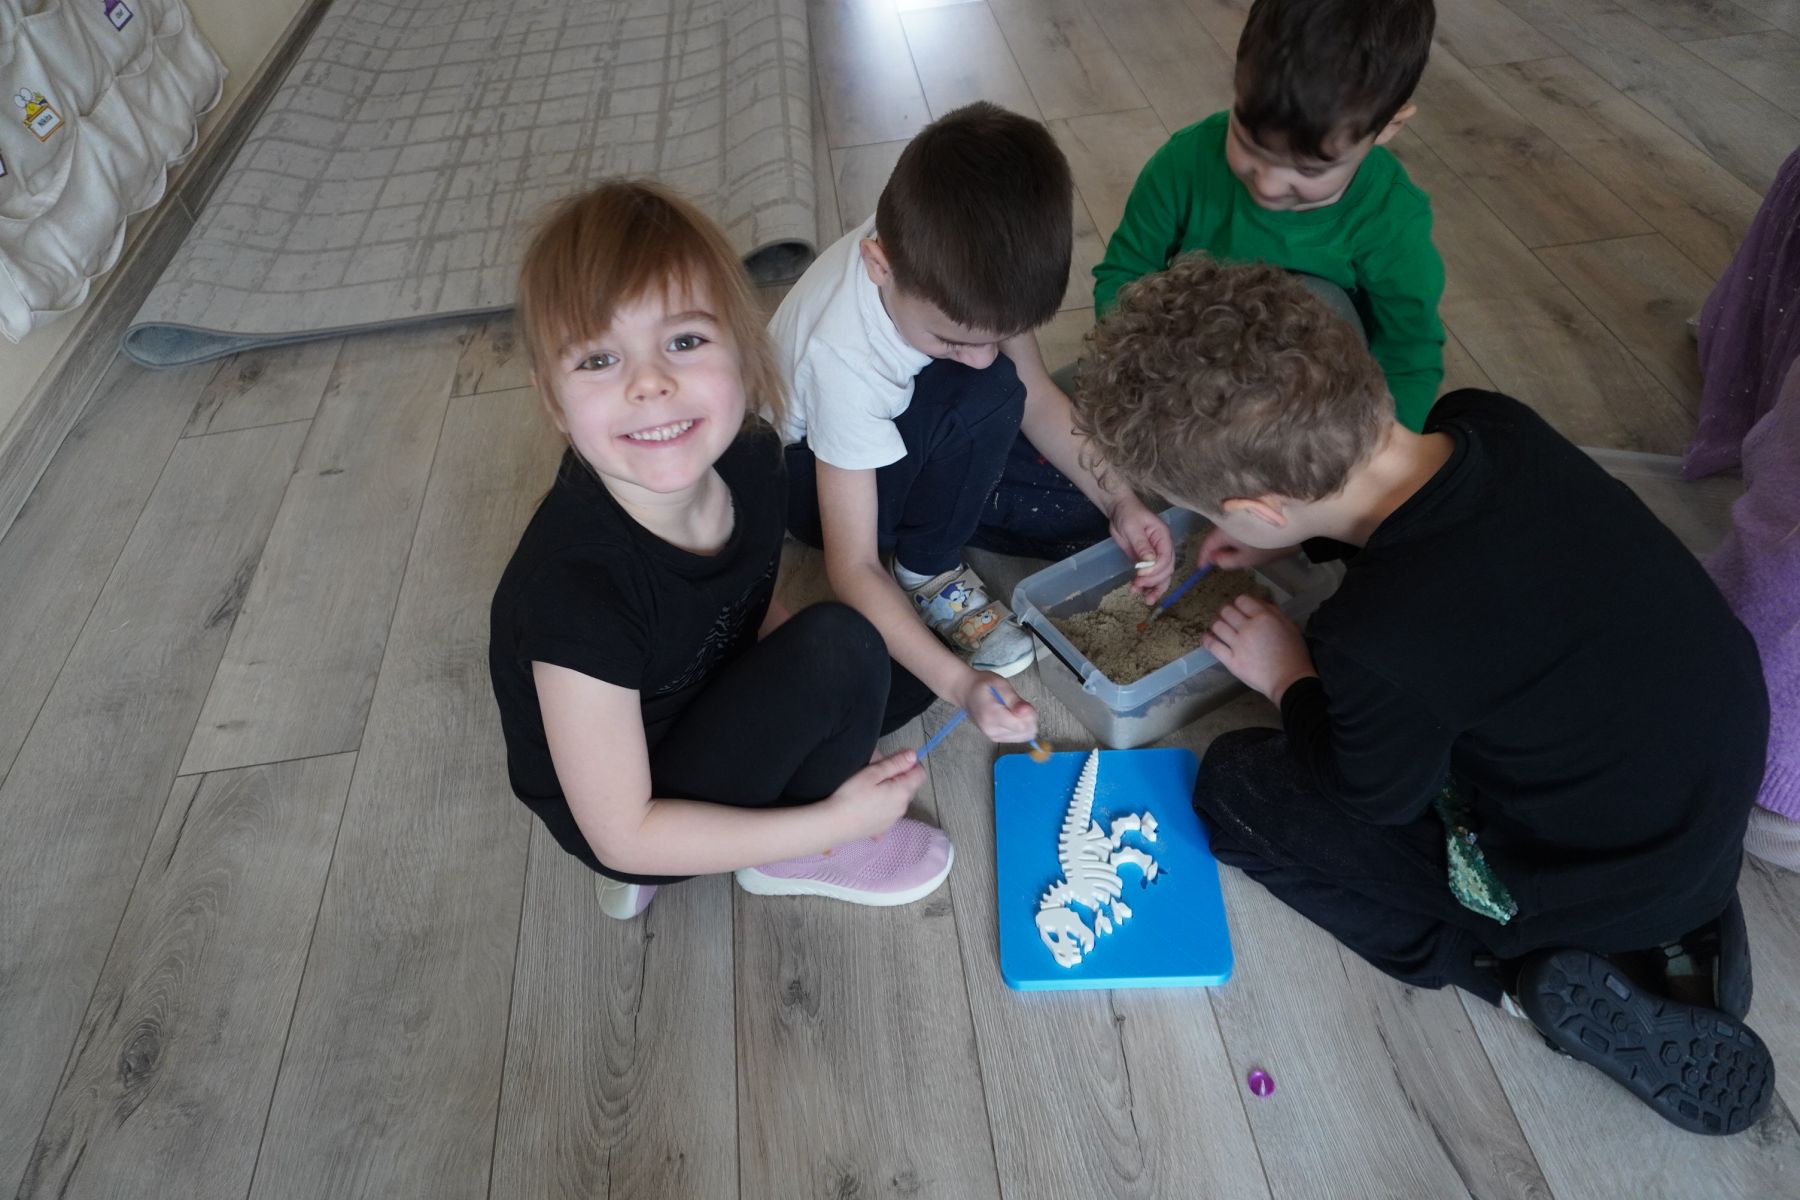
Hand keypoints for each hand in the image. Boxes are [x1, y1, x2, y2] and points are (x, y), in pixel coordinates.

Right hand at [827, 749, 925, 840]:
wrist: (833, 825)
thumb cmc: (851, 795)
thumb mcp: (872, 773)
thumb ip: (895, 763)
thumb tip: (913, 755)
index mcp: (903, 792)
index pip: (920, 773)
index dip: (909, 763)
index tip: (892, 761)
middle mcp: (903, 808)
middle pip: (909, 786)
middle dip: (898, 777)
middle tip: (875, 774)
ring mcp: (893, 821)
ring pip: (898, 800)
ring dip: (890, 792)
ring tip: (868, 790)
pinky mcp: (882, 830)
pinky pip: (888, 813)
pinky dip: (882, 806)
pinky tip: (867, 805)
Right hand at [967, 673, 1038, 742]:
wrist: (966, 692)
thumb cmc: (983, 685)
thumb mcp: (1000, 684)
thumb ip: (1014, 699)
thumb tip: (1027, 712)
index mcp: (992, 716)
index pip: (1022, 726)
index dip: (1029, 715)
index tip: (1024, 704)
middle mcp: (992, 730)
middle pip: (1025, 732)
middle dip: (1028, 719)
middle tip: (1019, 705)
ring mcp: (993, 736)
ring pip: (1023, 736)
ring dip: (1025, 723)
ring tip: (1014, 710)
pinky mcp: (996, 739)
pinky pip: (1017, 738)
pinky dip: (1019, 728)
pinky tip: (1012, 717)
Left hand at [1108, 497, 1174, 599]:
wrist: (1119, 511)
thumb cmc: (1128, 514)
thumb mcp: (1133, 527)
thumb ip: (1142, 544)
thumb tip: (1150, 561)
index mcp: (1163, 537)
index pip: (1166, 558)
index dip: (1155, 569)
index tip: (1140, 574)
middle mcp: (1163, 548)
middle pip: (1166, 570)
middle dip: (1154, 581)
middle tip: (1137, 585)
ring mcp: (1155, 556)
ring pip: (1161, 576)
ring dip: (1153, 588)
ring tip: (1143, 598)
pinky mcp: (1145, 562)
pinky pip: (1149, 576)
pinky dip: (1145, 586)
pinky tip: (1137, 591)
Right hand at [1196, 525, 1294, 571]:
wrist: (1293, 527)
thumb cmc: (1268, 545)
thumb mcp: (1247, 559)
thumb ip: (1228, 561)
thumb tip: (1215, 561)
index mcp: (1225, 530)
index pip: (1208, 544)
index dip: (1203, 557)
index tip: (1202, 568)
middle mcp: (1229, 520)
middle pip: (1215, 537)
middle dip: (1215, 551)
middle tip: (1217, 564)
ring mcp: (1239, 516)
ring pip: (1226, 532)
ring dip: (1226, 545)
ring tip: (1230, 557)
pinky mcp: (1249, 516)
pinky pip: (1235, 528)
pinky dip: (1235, 539)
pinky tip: (1241, 547)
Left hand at [1200, 595, 1316, 701]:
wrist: (1290, 680)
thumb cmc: (1294, 654)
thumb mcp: (1290, 626)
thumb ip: (1273, 612)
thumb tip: (1258, 604)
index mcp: (1264, 617)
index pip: (1242, 600)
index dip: (1240, 603)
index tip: (1241, 609)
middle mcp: (1248, 627)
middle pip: (1227, 610)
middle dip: (1225, 611)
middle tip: (1227, 617)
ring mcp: (1238, 644)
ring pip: (1217, 625)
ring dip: (1216, 623)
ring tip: (1217, 627)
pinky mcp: (1230, 660)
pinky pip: (1212, 645)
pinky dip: (1207, 639)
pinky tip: (1208, 638)